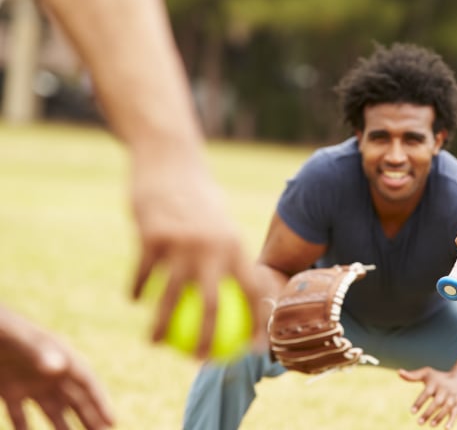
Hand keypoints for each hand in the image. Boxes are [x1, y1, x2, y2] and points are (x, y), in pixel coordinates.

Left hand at [0, 308, 113, 429]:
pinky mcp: (8, 389)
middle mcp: (48, 371)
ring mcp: (28, 381)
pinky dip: (26, 429)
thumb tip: (59, 368)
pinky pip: (20, 415)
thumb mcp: (18, 338)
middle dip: (90, 418)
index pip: (86, 382)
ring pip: (53, 410)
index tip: (112, 422)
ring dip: (64, 427)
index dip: (100, 401)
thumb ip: (38, 351)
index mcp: (59, 355)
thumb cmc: (0, 327)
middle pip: (75, 399)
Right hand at [129, 152, 267, 358]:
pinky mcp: (151, 237)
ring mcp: (181, 243)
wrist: (169, 162)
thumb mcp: (221, 224)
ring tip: (155, 344)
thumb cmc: (199, 198)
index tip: (251, 349)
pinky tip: (133, 300)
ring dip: (160, 327)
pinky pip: (142, 276)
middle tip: (199, 362)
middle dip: (207, 341)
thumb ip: (228, 256)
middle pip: (211, 307)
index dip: (256, 323)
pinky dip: (136, 291)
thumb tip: (240, 293)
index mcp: (235, 246)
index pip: (252, 293)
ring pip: (168, 299)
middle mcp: (212, 248)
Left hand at [398, 367, 456, 428]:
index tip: (412, 412)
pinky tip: (446, 429)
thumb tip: (399, 372)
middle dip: (428, 413)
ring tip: (430, 425)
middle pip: (436, 402)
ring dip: (438, 417)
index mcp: (435, 384)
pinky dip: (451, 421)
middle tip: (419, 422)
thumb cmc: (439, 378)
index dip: (419, 402)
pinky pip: (455, 414)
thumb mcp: (427, 374)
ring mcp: (452, 398)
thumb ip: (413, 375)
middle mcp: (444, 391)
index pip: (426, 393)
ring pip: (445, 409)